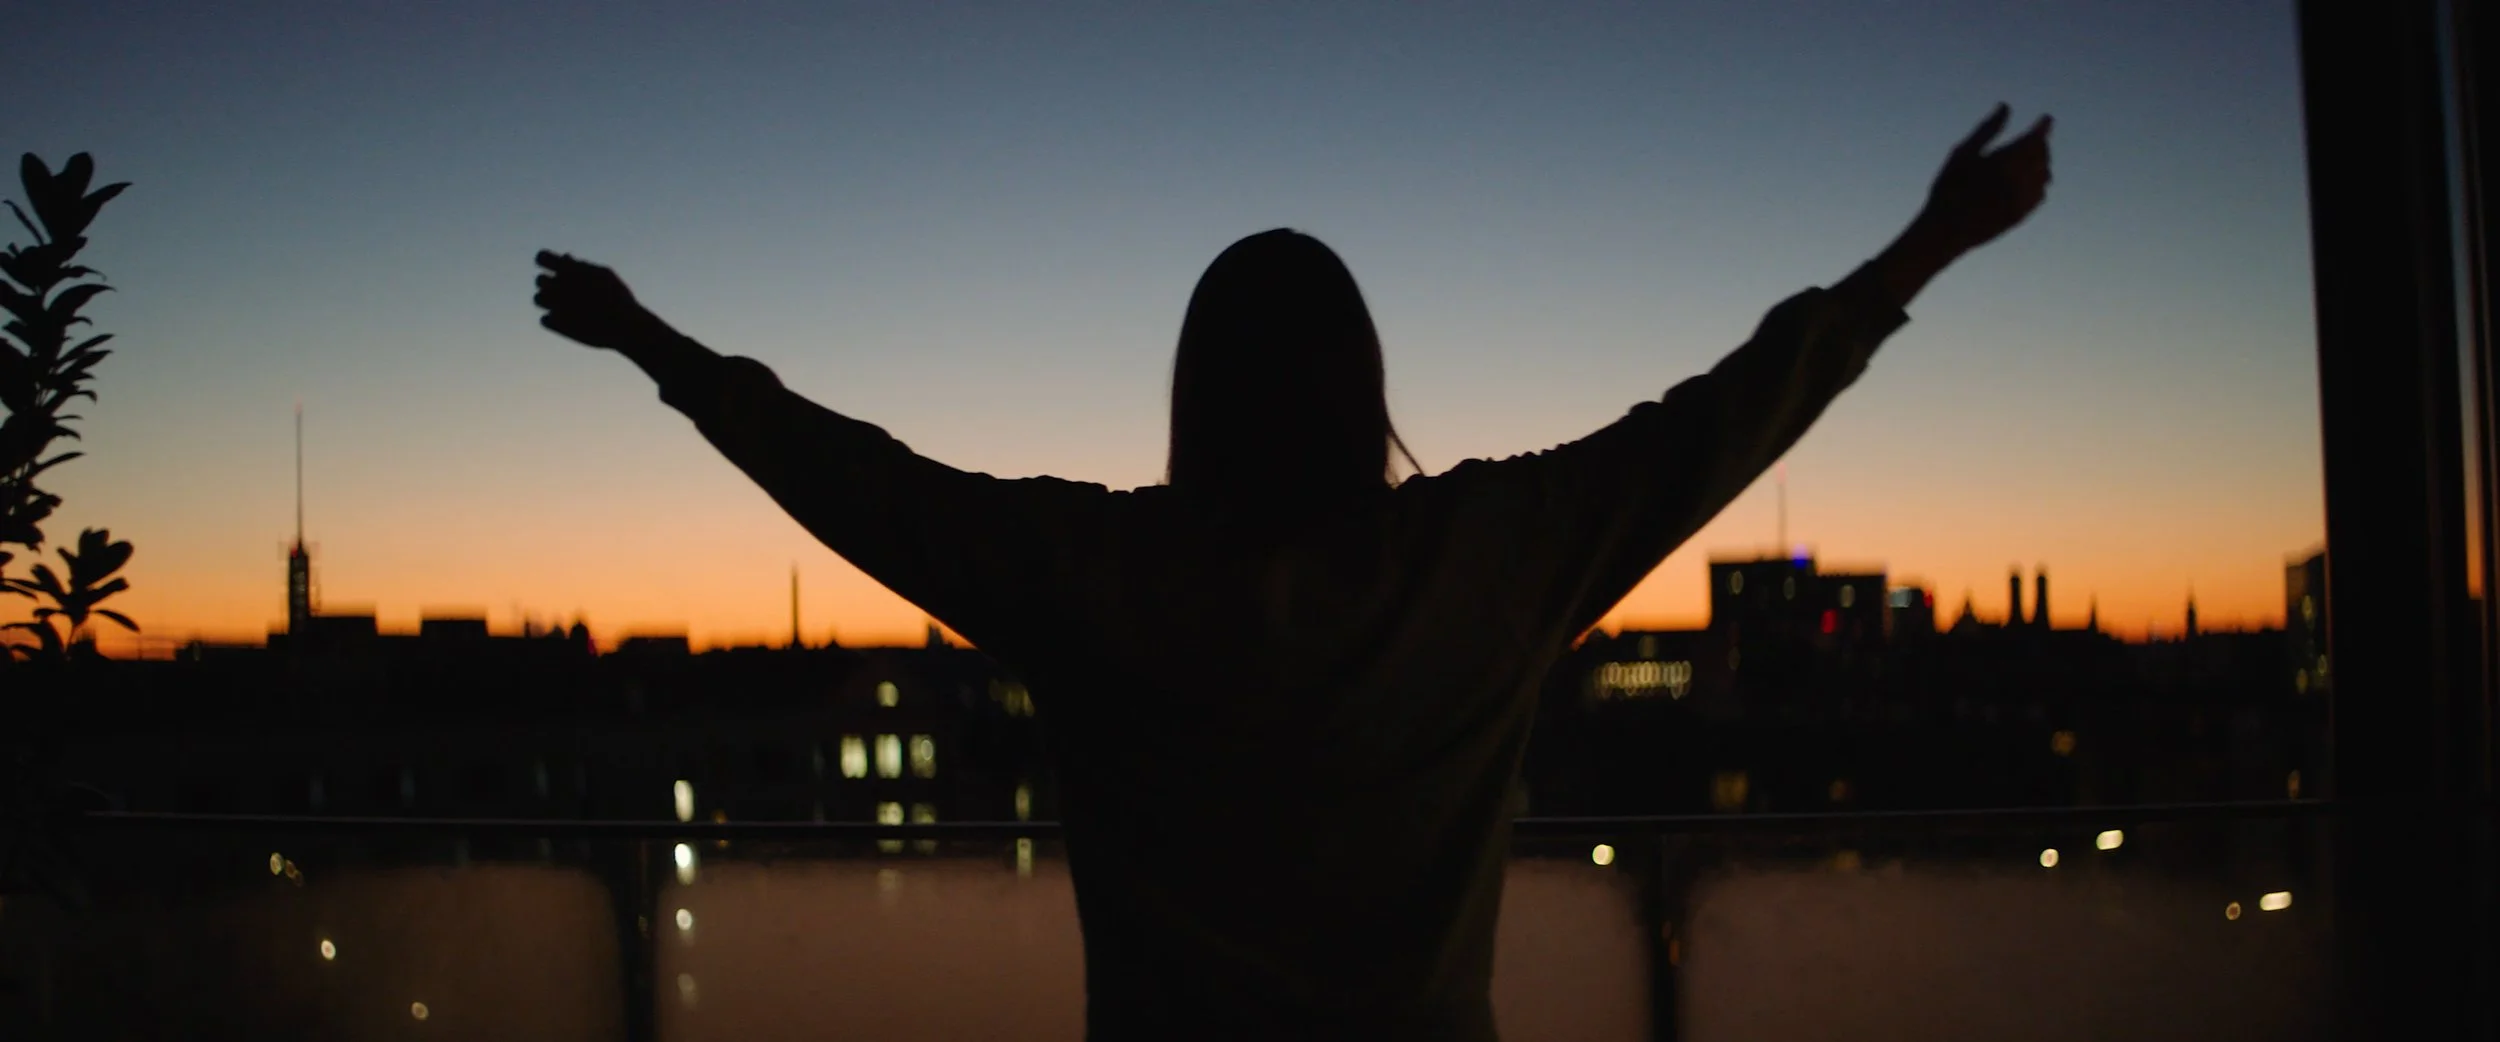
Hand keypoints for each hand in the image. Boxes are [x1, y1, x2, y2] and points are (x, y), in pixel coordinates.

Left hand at [534, 250, 665, 350]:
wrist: (624, 326)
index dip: (545, 262)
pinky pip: (545, 320)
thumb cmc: (618, 297)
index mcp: (569, 269)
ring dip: (548, 301)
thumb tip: (565, 258)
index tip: (552, 268)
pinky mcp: (555, 324)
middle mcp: (557, 284)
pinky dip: (555, 321)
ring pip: (537, 299)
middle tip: (566, 291)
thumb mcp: (604, 274)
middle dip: (550, 284)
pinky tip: (571, 322)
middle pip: (539, 280)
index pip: (542, 257)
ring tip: (565, 306)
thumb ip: (581, 265)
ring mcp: (554, 304)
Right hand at [1915, 104, 2052, 255]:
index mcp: (2007, 160)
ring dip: (2042, 163)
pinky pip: (2040, 195)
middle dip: (2041, 144)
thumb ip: (1988, 129)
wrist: (1946, 230)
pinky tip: (2030, 182)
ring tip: (2033, 158)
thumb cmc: (1949, 188)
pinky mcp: (2022, 215)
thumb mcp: (1963, 153)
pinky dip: (2039, 183)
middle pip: (2043, 155)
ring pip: (2045, 175)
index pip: (2036, 138)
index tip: (2046, 119)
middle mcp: (2021, 179)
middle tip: (2035, 138)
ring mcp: (2023, 199)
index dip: (2043, 126)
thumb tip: (2005, 107)